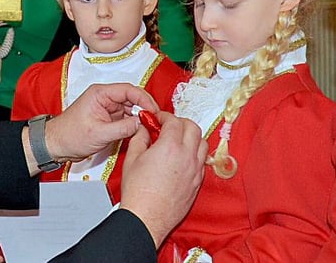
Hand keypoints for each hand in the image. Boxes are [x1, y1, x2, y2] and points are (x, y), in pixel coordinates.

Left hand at [46, 83, 158, 162]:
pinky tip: (140, 130)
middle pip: (132, 98)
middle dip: (144, 108)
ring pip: (131, 108)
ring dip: (140, 117)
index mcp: (100, 93)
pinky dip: (134, 124)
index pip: (128, 90)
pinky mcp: (108, 118)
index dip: (144, 99)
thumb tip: (141, 123)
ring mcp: (107, 108)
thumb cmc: (69, 135)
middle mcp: (105, 98)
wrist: (56, 144)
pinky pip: (126, 118)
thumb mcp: (99, 133)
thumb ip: (122, 128)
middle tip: (155, 120)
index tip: (153, 110)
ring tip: (149, 127)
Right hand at [119, 112, 205, 246]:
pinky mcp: (197, 183)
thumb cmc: (138, 193)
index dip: (164, 116)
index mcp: (170, 146)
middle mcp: (187, 156)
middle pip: (193, 127)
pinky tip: (183, 157)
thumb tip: (144, 130)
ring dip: (192, 136)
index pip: (174, 121)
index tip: (157, 119)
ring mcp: (195, 170)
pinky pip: (202, 161)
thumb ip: (140, 138)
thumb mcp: (132, 159)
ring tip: (178, 140)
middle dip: (181, 122)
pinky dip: (195, 153)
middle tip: (168, 126)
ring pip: (203, 143)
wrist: (146, 218)